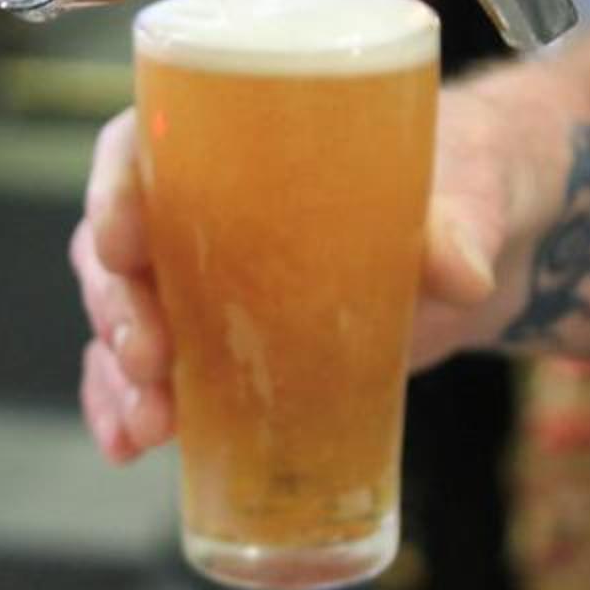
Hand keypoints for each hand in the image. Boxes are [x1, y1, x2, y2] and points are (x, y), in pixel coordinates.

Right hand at [71, 81, 526, 463]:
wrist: (477, 240)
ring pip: (122, 320)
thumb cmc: (453, 181)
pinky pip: (149, 377)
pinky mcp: (219, 345)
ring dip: (118, 376)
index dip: (111, 192)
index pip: (135, 149)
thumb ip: (456, 223)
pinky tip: (129, 448)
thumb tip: (462, 272)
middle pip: (115, 250)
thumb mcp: (461, 188)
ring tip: (149, 428)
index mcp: (225, 141)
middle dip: (118, 308)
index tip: (119, 242)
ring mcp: (197, 283)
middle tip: (149, 357)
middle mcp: (191, 208)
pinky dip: (127, 411)